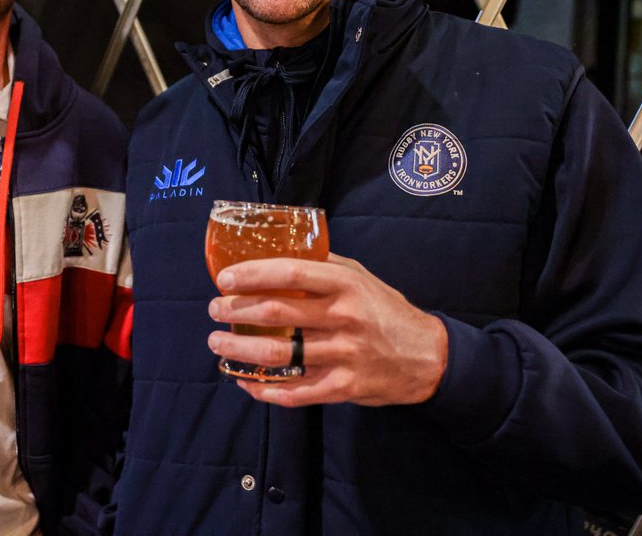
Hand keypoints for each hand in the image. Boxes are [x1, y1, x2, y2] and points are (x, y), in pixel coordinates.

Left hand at [208, 252, 447, 406]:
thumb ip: (323, 265)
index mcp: (345, 285)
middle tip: (215, 310)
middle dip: (235, 311)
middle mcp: (344, 317)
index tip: (225, 278)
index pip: (290, 272)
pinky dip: (263, 390)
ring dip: (239, 350)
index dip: (252, 274)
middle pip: (276, 313)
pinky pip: (295, 392)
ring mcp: (344, 355)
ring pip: (278, 354)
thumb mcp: (360, 277)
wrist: (427, 357)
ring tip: (217, 343)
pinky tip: (245, 382)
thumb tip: (277, 250)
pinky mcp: (344, 387)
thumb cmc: (385, 310)